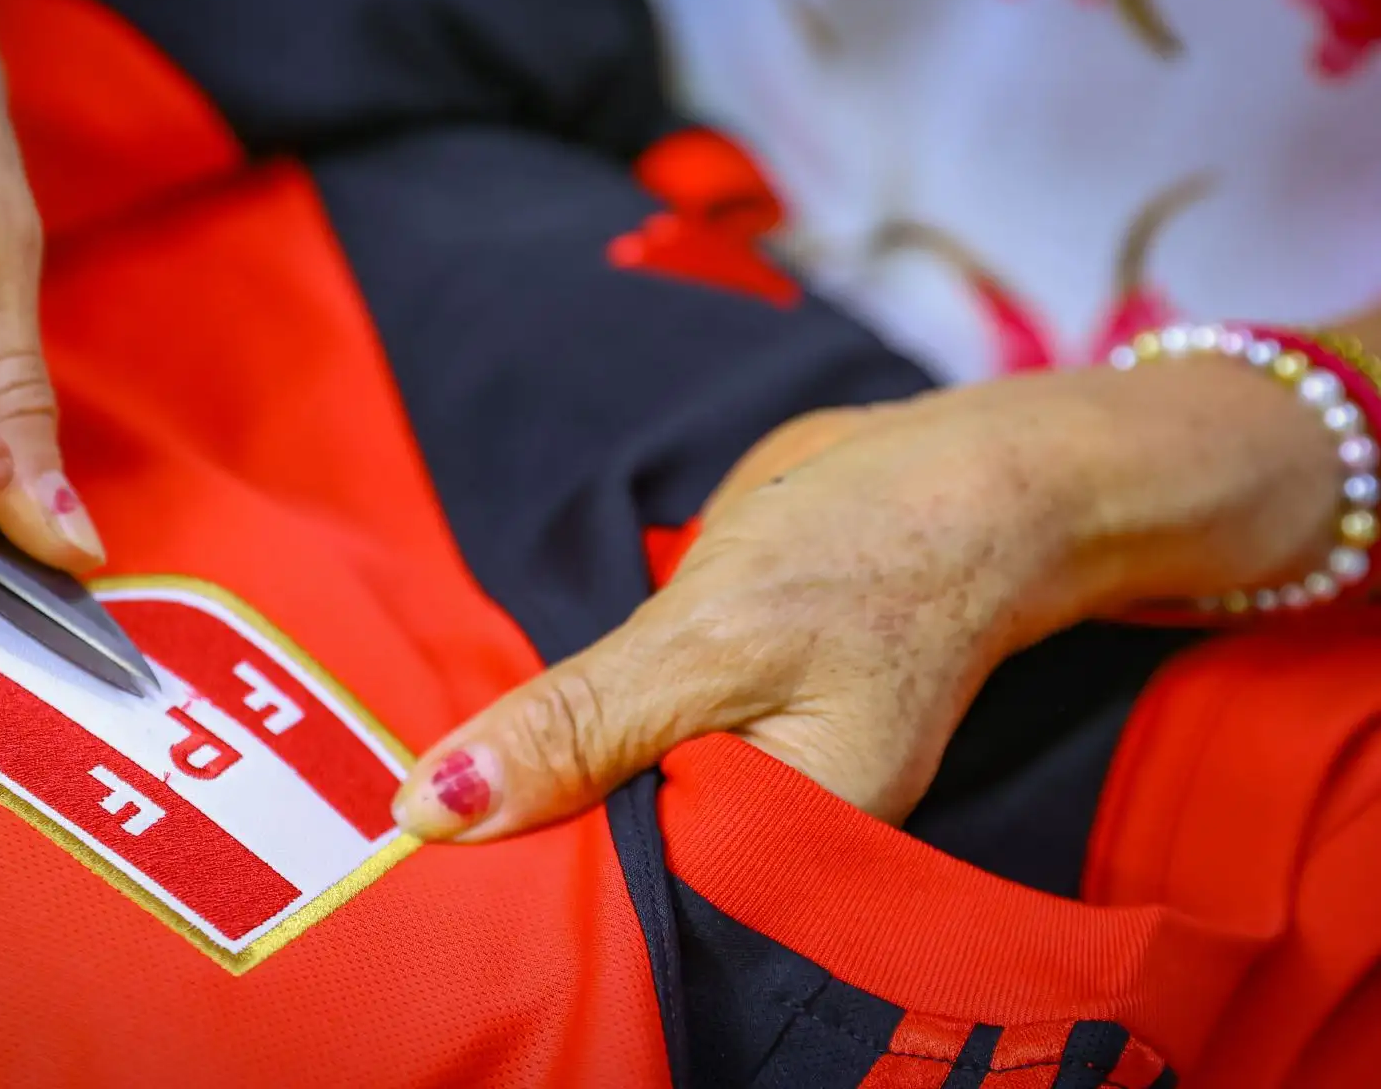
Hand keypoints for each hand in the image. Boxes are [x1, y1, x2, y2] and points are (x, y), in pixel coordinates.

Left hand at [391, 362, 1343, 839]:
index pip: (623, 904)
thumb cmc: (867, 546)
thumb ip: (579, 730)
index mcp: (788, 853)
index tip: (423, 845)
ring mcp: (757, 787)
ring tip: (456, 769)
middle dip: (528, 830)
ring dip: (548, 778)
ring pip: (617, 807)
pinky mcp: (736, 732)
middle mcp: (774, 843)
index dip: (523, 874)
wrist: (967, 480)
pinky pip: (637, 753)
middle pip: (614, 865)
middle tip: (417, 805)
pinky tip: (533, 723)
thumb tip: (433, 810)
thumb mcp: (709, 639)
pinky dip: (588, 734)